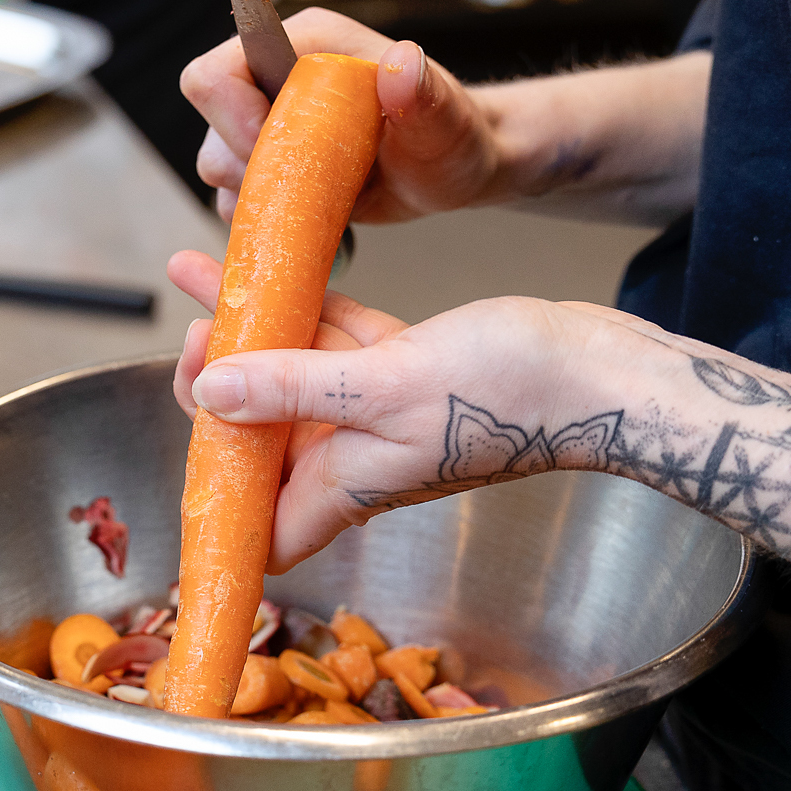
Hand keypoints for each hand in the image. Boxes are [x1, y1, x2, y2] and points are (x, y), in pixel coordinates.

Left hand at [165, 249, 649, 569]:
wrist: (603, 372)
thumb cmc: (513, 393)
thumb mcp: (386, 385)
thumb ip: (293, 388)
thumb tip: (210, 391)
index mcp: (344, 484)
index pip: (258, 527)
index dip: (217, 500)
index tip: (187, 432)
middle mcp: (354, 458)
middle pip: (259, 438)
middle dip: (216, 385)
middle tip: (201, 328)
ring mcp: (378, 415)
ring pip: (290, 376)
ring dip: (246, 329)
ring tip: (200, 269)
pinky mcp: (405, 372)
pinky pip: (335, 343)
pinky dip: (302, 307)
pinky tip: (270, 263)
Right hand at [179, 8, 506, 224]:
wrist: (452, 169)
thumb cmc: (451, 135)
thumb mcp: (444, 118)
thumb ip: (422, 91)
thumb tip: (401, 63)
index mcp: (303, 46)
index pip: (218, 73)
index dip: (232, 118)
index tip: (281, 151)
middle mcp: (273, 79)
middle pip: (210, 124)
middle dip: (250, 165)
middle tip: (312, 185)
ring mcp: (268, 123)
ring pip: (216, 165)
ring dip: (258, 196)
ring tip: (321, 201)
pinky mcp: (270, 166)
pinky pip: (235, 198)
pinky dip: (265, 218)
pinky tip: (314, 218)